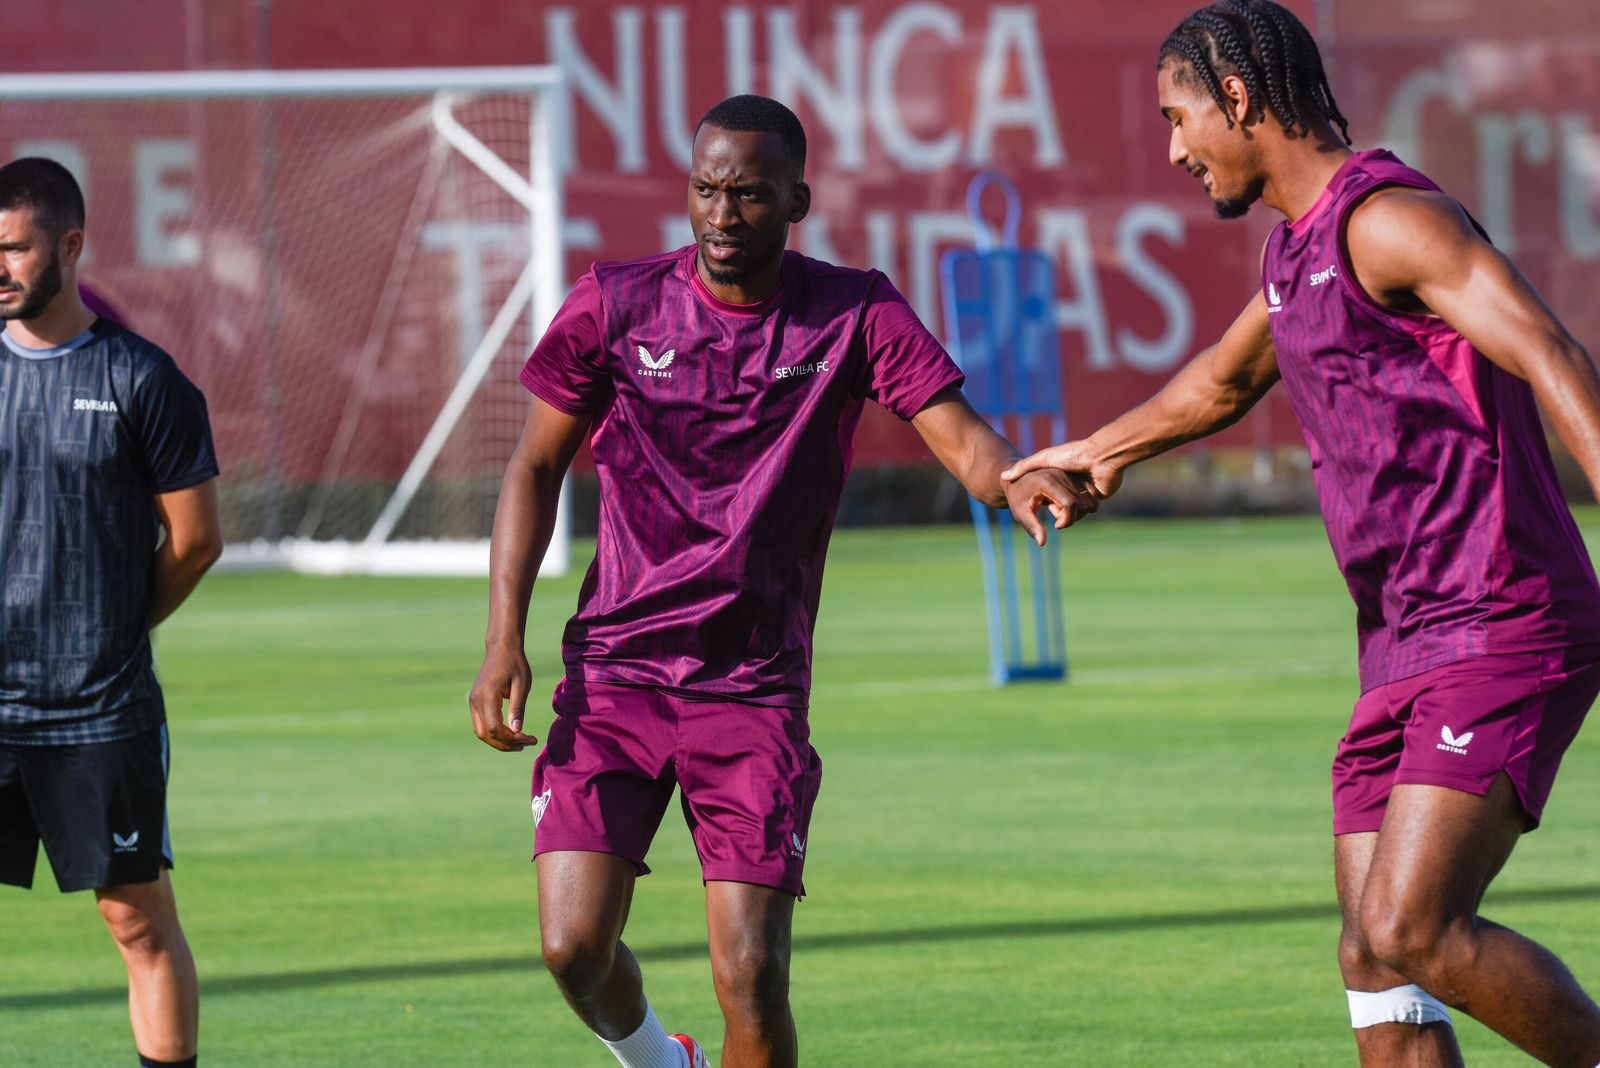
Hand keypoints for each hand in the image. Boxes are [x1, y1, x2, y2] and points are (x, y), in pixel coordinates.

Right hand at [468, 641, 538, 751]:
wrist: (501, 647)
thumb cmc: (515, 663)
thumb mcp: (522, 684)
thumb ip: (518, 708)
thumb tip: (517, 731)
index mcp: (487, 695)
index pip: (494, 728)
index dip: (512, 738)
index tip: (530, 738)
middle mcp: (475, 700)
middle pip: (485, 734)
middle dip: (505, 744)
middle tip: (525, 745)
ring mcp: (473, 701)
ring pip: (481, 731)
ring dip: (499, 741)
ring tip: (519, 743)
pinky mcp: (475, 701)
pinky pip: (481, 724)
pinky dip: (494, 733)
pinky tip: (511, 733)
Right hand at [1001, 440, 1123, 503]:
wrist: (1102, 457)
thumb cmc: (1073, 455)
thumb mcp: (1044, 458)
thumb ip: (1024, 466)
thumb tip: (1003, 476)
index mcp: (1060, 478)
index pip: (1047, 497)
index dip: (1046, 502)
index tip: (1042, 502)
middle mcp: (1072, 486)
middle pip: (1061, 508)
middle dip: (1059, 510)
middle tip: (1058, 506)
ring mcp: (1084, 492)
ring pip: (1075, 512)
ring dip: (1073, 512)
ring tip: (1074, 505)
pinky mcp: (1097, 497)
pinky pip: (1089, 511)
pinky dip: (1086, 511)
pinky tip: (1085, 504)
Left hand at [1002, 468, 1097, 544]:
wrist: (1018, 479)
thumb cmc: (1017, 497)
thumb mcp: (1020, 513)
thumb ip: (1032, 527)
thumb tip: (1042, 543)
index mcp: (1048, 482)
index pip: (1070, 504)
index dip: (1067, 520)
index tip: (1055, 525)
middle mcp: (1062, 474)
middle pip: (1082, 504)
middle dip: (1071, 516)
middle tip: (1053, 512)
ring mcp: (1071, 474)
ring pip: (1089, 500)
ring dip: (1078, 510)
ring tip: (1058, 505)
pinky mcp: (1077, 475)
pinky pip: (1092, 494)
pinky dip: (1085, 504)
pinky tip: (1068, 504)